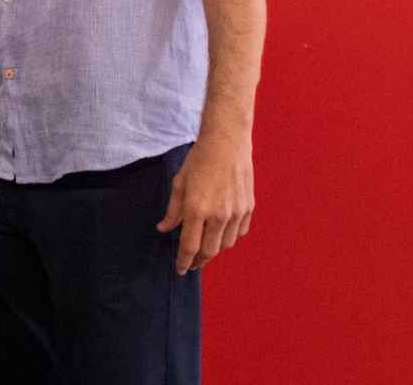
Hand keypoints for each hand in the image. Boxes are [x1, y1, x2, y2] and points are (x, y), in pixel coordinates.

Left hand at [156, 131, 254, 274]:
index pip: (189, 246)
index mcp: (197, 209)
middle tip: (191, 264)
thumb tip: (164, 229)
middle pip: (209, 251)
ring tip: (205, 249)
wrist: (226, 143)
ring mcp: (236, 212)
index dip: (183, 261)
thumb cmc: (198, 161)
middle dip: (198, 261)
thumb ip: (172, 211)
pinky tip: (221, 235)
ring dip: (214, 251)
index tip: (180, 269)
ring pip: (225, 244)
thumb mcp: (178, 184)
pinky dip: (229, 238)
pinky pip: (239, 232)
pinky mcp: (248, 208)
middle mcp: (218, 215)